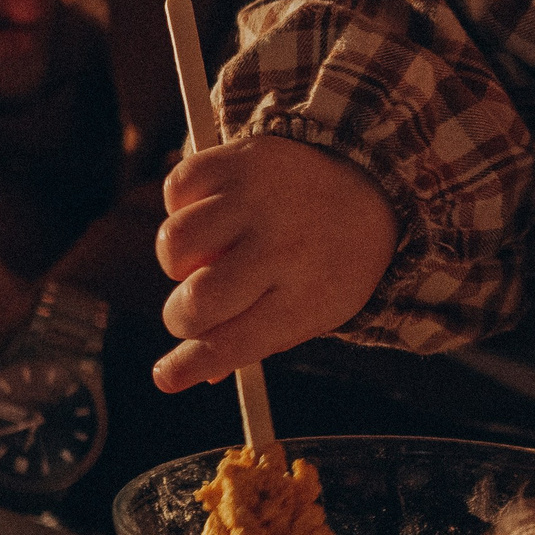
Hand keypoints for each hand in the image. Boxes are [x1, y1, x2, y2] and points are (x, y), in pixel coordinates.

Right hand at [151, 136, 396, 391]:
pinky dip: (182, 206)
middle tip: (193, 309)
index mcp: (308, 297)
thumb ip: (253, 341)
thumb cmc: (329, 261)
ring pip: (174, 243)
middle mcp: (284, 247)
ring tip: (209, 254)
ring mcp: (260, 198)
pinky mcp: (239, 158)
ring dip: (178, 259)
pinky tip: (214, 212)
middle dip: (181, 316)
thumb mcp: (312, 310)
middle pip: (195, 302)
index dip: (189, 367)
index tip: (165, 377)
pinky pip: (175, 190)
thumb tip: (186, 372)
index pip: (232, 344)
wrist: (369, 183)